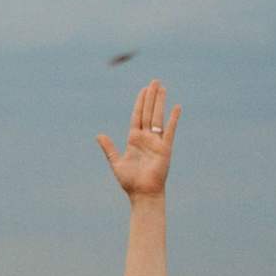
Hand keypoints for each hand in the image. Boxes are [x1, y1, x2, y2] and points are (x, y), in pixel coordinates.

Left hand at [97, 77, 180, 203]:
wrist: (142, 194)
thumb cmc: (130, 181)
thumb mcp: (116, 162)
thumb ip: (109, 148)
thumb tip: (99, 135)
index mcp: (134, 139)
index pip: (137, 116)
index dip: (140, 102)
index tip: (143, 89)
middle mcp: (146, 138)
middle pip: (148, 112)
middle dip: (151, 97)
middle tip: (155, 81)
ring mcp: (156, 142)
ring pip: (157, 117)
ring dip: (160, 102)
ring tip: (162, 88)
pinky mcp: (165, 148)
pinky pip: (170, 130)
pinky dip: (173, 119)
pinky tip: (176, 107)